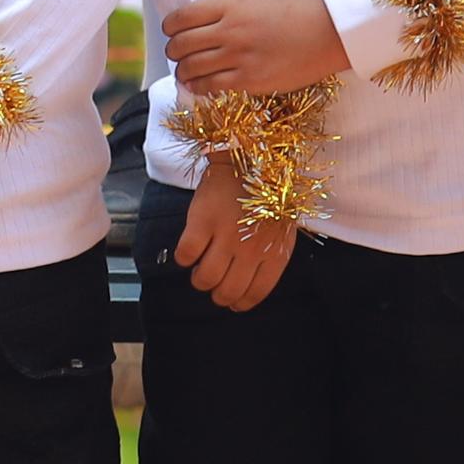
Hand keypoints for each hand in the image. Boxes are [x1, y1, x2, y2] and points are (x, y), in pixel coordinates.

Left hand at [162, 0, 348, 99]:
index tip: (171, 32)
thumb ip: (227, 15)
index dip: (170, 27)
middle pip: (181, 44)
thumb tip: (198, 30)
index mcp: (231, 7)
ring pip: (191, 68)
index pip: (182, 17)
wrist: (328, 35)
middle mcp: (231, 30)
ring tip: (186, 73)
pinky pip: (210, 86)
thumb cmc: (296, 16)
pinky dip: (199, 87)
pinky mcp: (250, 80)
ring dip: (182, 72)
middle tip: (178, 55)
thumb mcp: (256, 4)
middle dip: (174, 52)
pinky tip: (200, 86)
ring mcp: (239, 56)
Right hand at [168, 167, 292, 311]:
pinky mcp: (202, 223)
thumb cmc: (265, 198)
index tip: (232, 302)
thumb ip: (269, 259)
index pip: (256, 293)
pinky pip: (185, 256)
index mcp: (274, 252)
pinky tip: (189, 249)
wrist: (246, 161)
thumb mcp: (281, 230)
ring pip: (204, 280)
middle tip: (213, 284)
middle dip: (218, 295)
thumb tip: (250, 288)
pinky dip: (183, 258)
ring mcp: (226, 236)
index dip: (240, 303)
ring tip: (200, 266)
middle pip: (228, 292)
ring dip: (199, 279)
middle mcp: (251, 249)